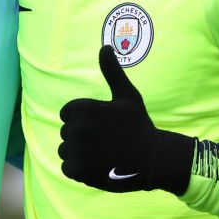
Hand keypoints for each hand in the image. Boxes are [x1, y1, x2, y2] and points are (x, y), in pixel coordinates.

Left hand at [58, 46, 194, 194]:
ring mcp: (76, 151)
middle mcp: (76, 128)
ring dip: (79, 154)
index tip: (102, 125)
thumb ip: (111, 72)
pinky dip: (79, 170)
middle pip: (66, 133)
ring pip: (65, 151)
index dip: (83, 119)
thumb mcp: (126, 95)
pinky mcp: (77, 171)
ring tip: (102, 154)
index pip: (67, 113)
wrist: (153, 159)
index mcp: (83, 108)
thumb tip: (105, 46)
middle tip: (106, 141)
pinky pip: (67, 168)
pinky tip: (98, 166)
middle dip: (82, 137)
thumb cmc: (139, 125)